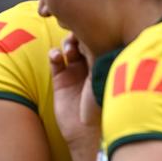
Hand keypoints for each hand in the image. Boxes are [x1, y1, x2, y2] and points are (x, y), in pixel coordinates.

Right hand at [50, 36, 101, 160]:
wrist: (88, 131)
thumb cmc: (104, 104)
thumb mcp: (105, 78)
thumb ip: (103, 58)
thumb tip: (103, 36)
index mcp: (107, 63)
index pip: (101, 40)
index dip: (95, 32)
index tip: (93, 29)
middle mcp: (91, 66)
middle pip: (83, 40)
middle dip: (79, 35)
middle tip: (78, 37)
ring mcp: (75, 72)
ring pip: (68, 47)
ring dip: (67, 43)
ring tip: (70, 49)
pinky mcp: (61, 80)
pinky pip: (55, 61)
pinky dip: (53, 55)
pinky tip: (56, 56)